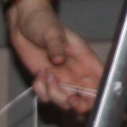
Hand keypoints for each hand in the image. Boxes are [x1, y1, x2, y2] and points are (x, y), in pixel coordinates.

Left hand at [6, 0, 103, 115]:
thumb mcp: (52, 32)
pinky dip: (41, 91)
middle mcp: (77, 73)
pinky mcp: (46, 82)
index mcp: (86, 60)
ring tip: (45, 74)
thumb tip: (59, 60)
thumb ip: (56, 46)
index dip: (103, 95)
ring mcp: (62, 79)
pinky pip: (47, 98)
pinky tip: (38, 75)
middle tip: (70, 100)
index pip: (102, 82)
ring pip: (65, 101)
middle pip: (87, 99)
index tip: (95, 101)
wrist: (23, 23)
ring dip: (54, 94)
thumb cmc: (43, 22)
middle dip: (79, 104)